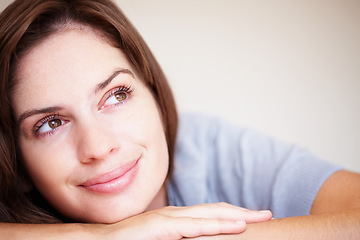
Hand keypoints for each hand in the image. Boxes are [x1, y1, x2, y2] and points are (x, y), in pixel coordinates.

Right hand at [100, 202, 271, 238]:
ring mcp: (169, 219)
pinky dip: (216, 225)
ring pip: (210, 215)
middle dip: (244, 211)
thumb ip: (178, 238)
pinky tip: (235, 225)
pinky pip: (194, 226)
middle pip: (217, 210)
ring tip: (260, 217)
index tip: (254, 217)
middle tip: (269, 214)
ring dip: (236, 215)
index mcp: (177, 218)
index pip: (212, 214)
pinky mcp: (161, 228)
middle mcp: (176, 214)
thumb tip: (194, 239)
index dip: (234, 214)